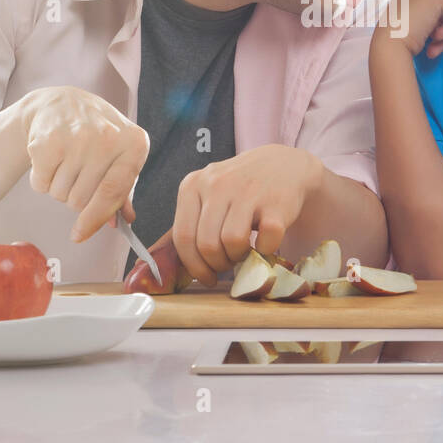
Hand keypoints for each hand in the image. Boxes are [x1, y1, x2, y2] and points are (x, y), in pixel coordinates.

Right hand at [18, 86, 150, 242]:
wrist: (61, 103)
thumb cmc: (96, 134)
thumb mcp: (120, 155)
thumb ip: (122, 190)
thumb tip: (124, 221)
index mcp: (134, 144)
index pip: (113, 193)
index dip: (95, 219)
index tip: (80, 234)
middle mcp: (108, 138)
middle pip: (82, 200)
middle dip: (75, 197)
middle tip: (77, 174)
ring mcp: (78, 137)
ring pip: (60, 195)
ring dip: (59, 188)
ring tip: (65, 162)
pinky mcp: (48, 141)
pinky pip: (41, 184)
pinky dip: (42, 179)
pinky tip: (50, 159)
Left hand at [170, 145, 323, 287]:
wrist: (284, 165)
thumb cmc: (238, 189)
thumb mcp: (206, 197)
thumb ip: (186, 226)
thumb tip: (157, 262)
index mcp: (193, 185)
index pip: (182, 237)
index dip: (194, 266)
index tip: (206, 277)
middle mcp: (217, 184)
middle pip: (206, 245)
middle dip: (217, 263)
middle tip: (228, 261)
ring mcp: (248, 191)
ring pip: (232, 243)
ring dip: (239, 257)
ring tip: (244, 250)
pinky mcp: (276, 203)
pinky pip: (265, 242)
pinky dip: (265, 250)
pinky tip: (265, 241)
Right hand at [377, 0, 442, 59]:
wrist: (390, 44)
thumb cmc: (397, 37)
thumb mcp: (412, 18)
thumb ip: (428, 12)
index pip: (435, 2)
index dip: (433, 23)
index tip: (423, 36)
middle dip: (442, 26)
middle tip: (431, 44)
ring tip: (433, 43)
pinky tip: (435, 36)